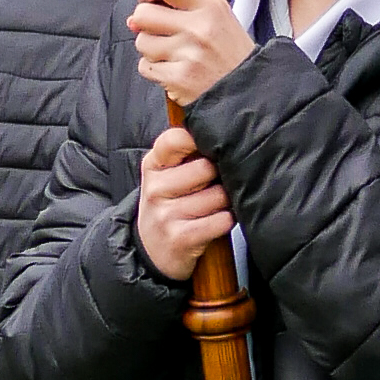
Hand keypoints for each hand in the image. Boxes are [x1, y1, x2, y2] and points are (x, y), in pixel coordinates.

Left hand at [125, 0, 253, 105]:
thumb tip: (133, 19)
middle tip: (163, 32)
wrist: (250, 88)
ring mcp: (188, 54)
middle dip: (146, 24)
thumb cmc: (229, 52)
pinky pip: (146, 68)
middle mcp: (199, 27)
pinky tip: (175, 70)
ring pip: (142, 42)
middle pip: (143, 14)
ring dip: (152, 50)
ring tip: (175, 54)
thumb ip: (178, 7)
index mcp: (210, 5)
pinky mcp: (180, 79)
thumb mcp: (216, 16)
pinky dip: (156, 70)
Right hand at [135, 124, 234, 278]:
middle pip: (206, 168)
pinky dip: (227, 221)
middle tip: (216, 185)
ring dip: (226, 202)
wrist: (152, 251)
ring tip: (216, 206)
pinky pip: (221, 220)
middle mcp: (155, 188)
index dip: (198, 139)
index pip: (174, 139)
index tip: (212, 144)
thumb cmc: (170, 206)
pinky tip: (218, 221)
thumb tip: (222, 128)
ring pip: (218, 196)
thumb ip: (186, 153)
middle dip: (221, 177)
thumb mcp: (166, 176)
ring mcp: (165, 214)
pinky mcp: (179, 238)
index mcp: (153, 165)